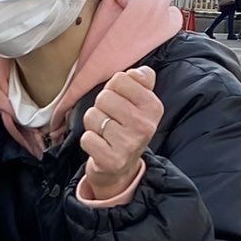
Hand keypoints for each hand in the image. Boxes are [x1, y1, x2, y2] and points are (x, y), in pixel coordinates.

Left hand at [80, 66, 162, 203]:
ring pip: (93, 116)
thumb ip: (141, 81)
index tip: (119, 102)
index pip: (121, 78)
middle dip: (101, 107)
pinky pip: (87, 137)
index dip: (113, 88)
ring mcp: (129, 144)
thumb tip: (138, 72)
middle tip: (110, 121)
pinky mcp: (112, 160)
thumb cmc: (126, 128)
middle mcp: (145, 125)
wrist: (122, 168)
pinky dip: (89, 141)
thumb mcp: (140, 103)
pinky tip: (100, 146)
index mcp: (153, 107)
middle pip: (104, 97)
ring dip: (94, 124)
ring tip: (105, 134)